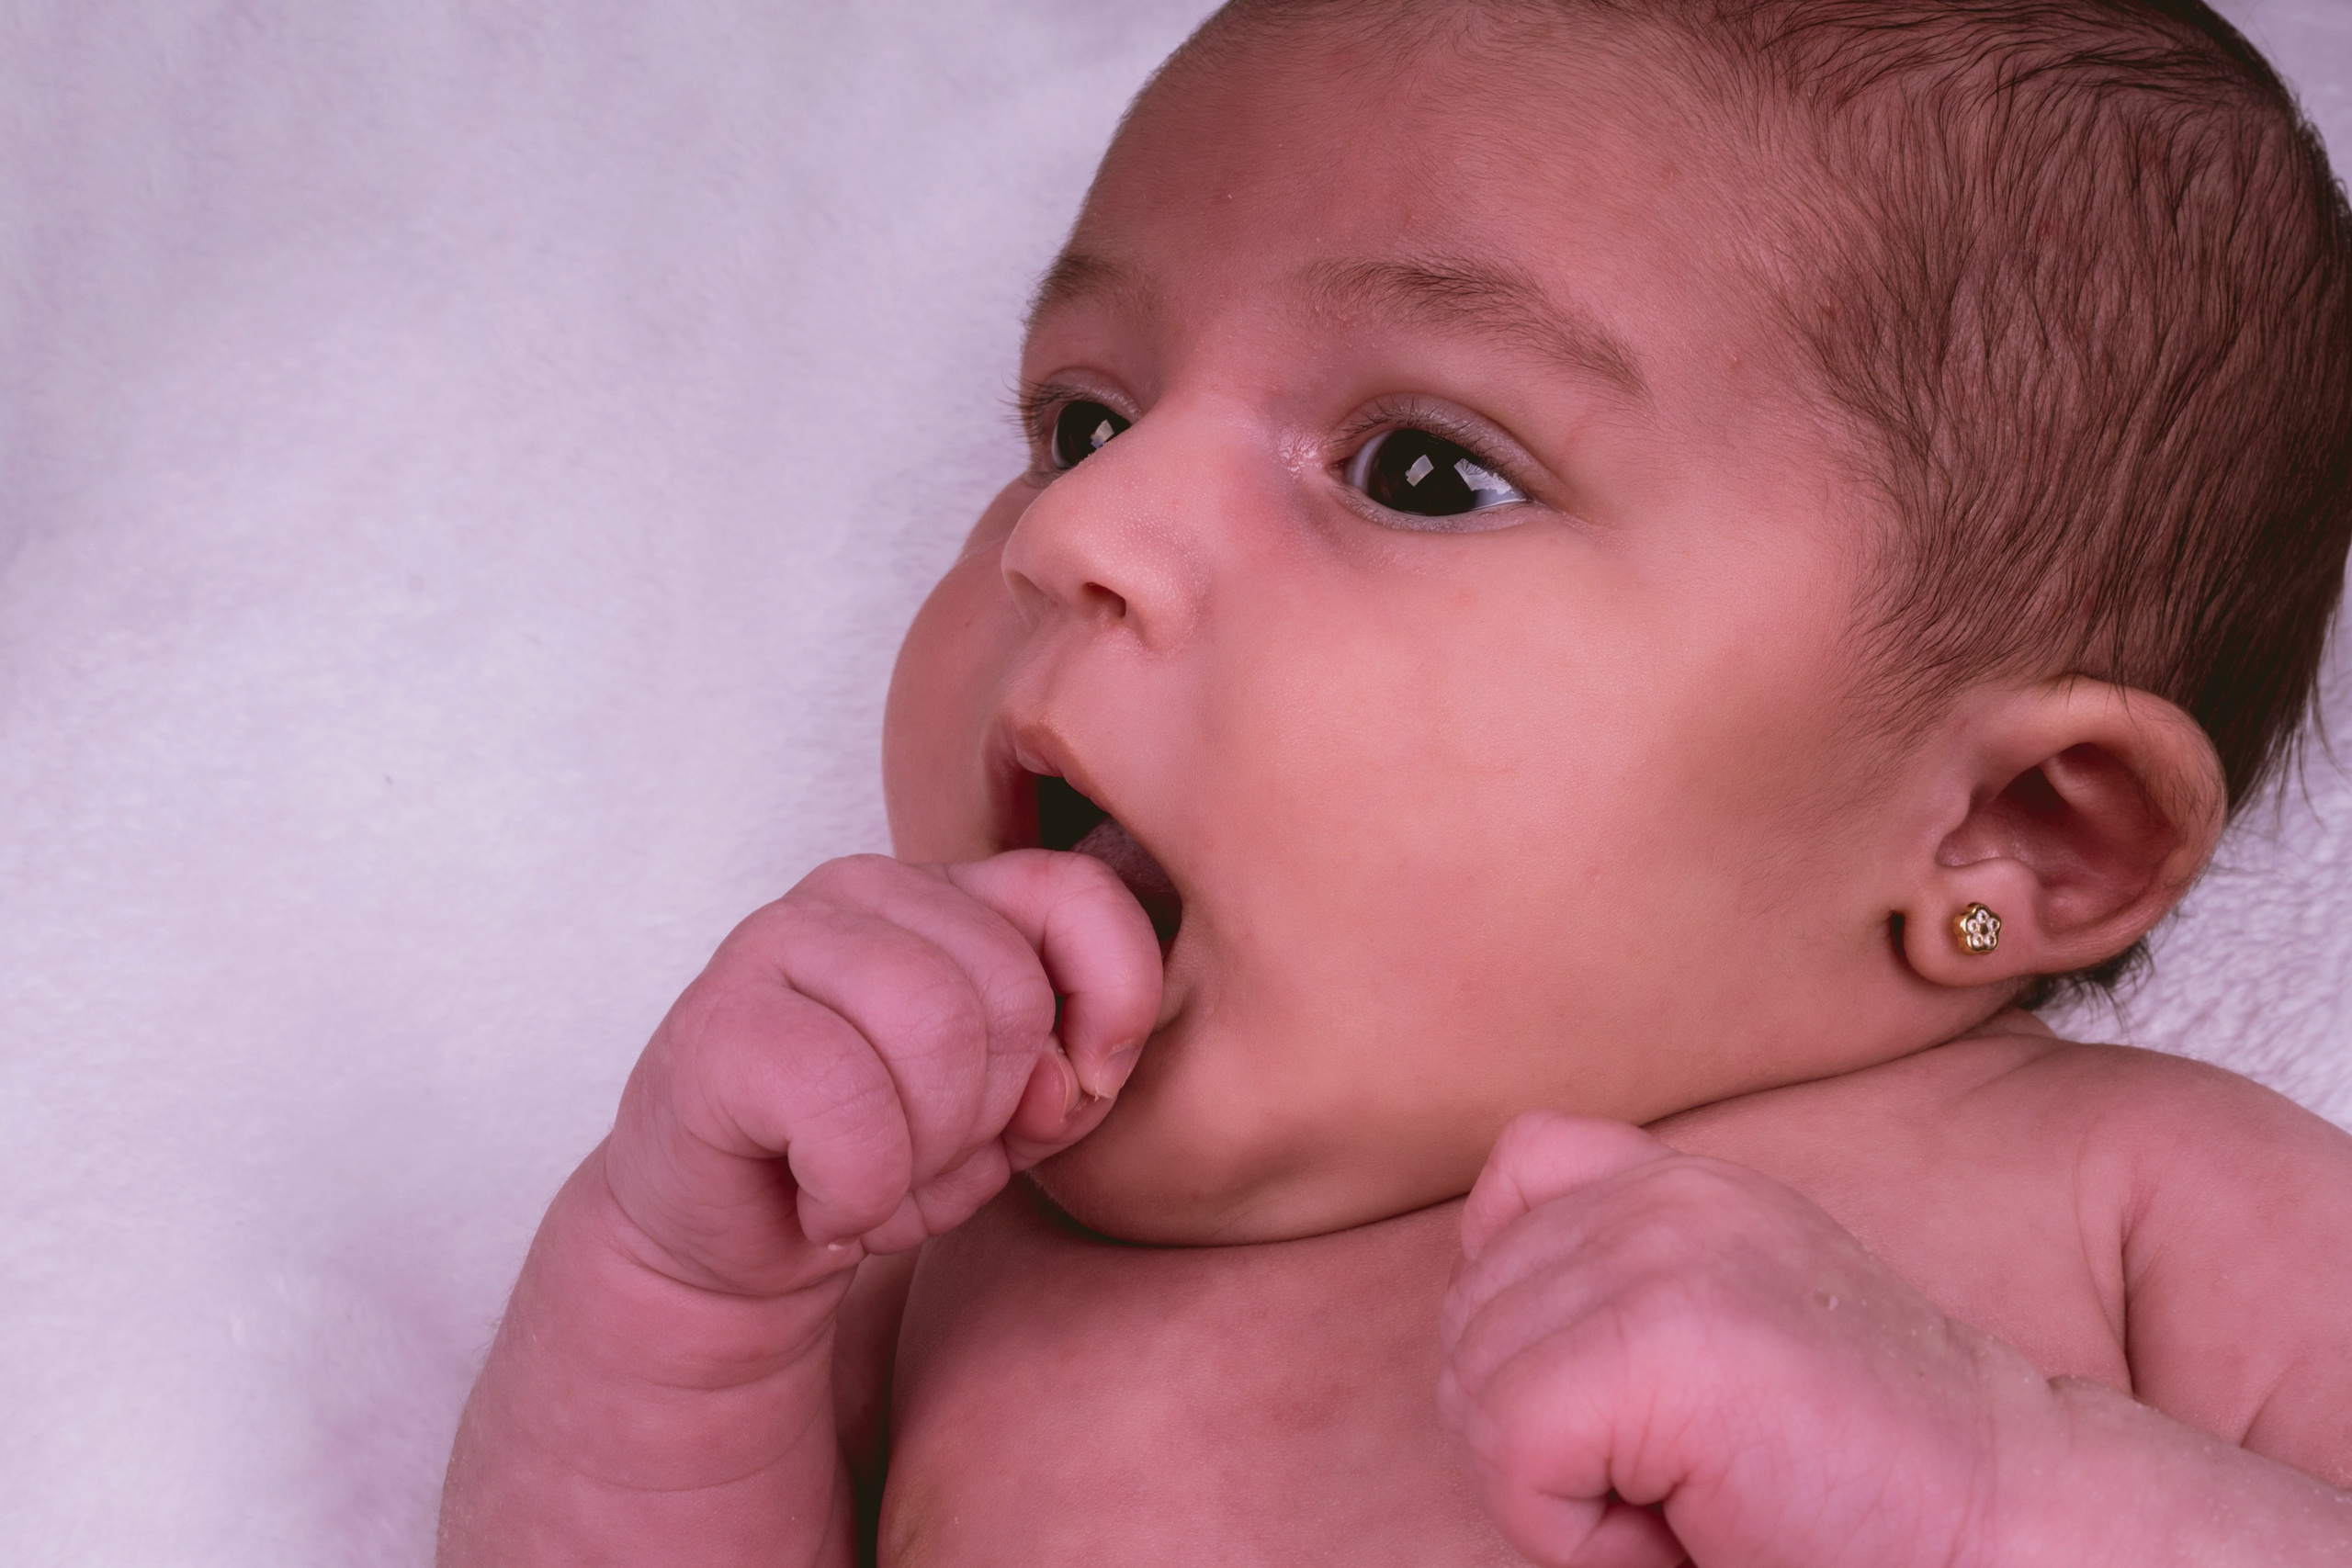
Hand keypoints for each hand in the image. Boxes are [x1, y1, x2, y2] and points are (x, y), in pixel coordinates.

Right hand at [600, 850, 1162, 1297]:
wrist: (731, 1242)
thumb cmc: (878, 1159)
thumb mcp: (1014, 1117)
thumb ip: (1073, 1071)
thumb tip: (1076, 1071)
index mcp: (948, 892)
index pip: (1077, 895)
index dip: (1109, 1009)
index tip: (1062, 1105)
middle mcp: (864, 888)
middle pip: (1010, 989)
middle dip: (990, 1112)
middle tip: (924, 1156)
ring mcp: (777, 939)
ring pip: (937, 1033)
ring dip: (924, 1154)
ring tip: (874, 1179)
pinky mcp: (717, 1022)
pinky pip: (849, 1109)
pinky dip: (859, 1192)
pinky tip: (823, 1205)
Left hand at [1439, 1111, 2054, 1567]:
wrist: (2012, 1526)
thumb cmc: (1847, 1473)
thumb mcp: (1717, 1327)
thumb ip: (1603, 1279)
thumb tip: (1454, 1323)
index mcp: (1674, 1179)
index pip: (1502, 1195)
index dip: (1535, 1336)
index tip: (1650, 1411)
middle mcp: (1662, 1193)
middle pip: (1466, 1326)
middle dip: (1545, 1438)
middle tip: (1691, 1475)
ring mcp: (1662, 1252)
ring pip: (1478, 1396)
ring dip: (1565, 1491)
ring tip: (1700, 1494)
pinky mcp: (1661, 1337)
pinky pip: (1511, 1450)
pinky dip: (1575, 1533)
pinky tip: (1693, 1522)